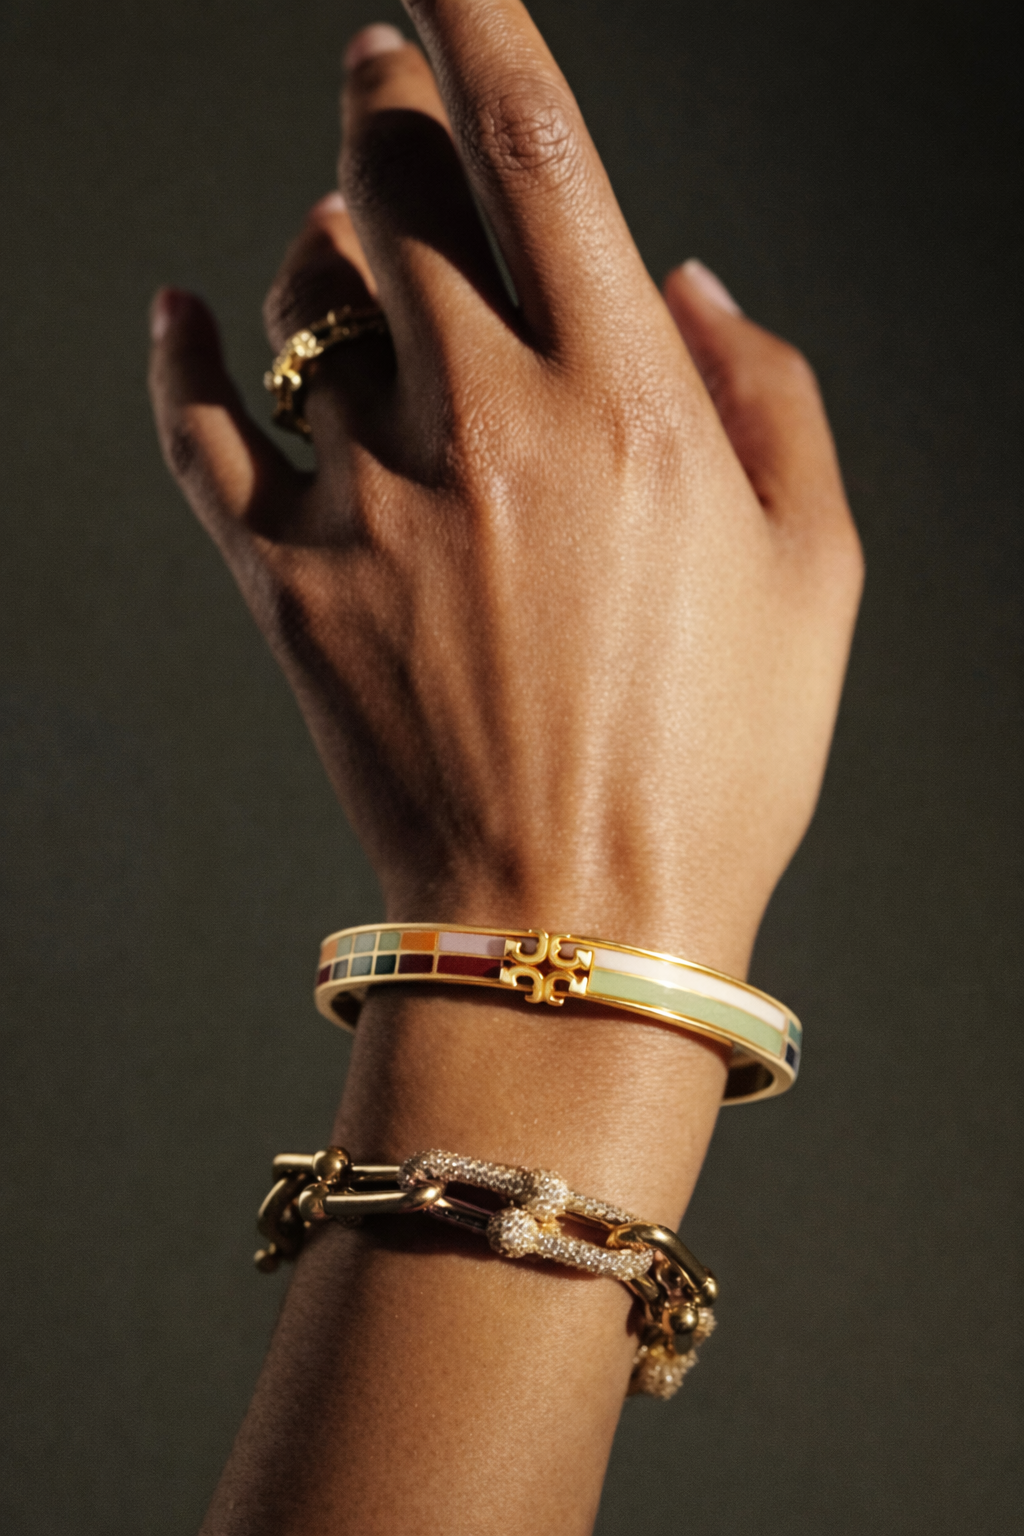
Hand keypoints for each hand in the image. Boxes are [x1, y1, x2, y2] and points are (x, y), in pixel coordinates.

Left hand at [149, 2, 861, 978]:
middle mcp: (487, 421)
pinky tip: (182, 312)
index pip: (539, 147)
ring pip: (308, 292)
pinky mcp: (288, 583)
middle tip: (384, 66)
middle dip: (390, 97)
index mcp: (627, 401)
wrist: (571, 923)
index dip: (485, 25)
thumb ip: (768, 394)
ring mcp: (372, 499)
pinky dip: (183, 356)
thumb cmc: (716, 762)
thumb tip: (689, 278)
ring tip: (345, 235)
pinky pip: (203, 431)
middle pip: (402, 184)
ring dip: (323, 234)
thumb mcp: (818, 576)